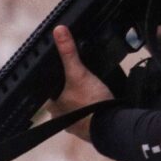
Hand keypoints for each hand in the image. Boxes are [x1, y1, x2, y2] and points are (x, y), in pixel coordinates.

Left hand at [45, 25, 112, 141]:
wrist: (112, 127)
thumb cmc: (91, 103)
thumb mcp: (79, 73)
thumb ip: (68, 52)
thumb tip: (58, 30)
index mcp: (53, 106)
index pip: (48, 89)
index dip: (55, 79)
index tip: (63, 71)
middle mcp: (60, 119)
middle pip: (62, 98)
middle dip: (69, 89)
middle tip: (79, 78)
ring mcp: (75, 126)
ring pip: (74, 108)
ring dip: (80, 101)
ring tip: (88, 89)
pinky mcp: (90, 129)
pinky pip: (87, 116)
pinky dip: (91, 109)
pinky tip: (96, 102)